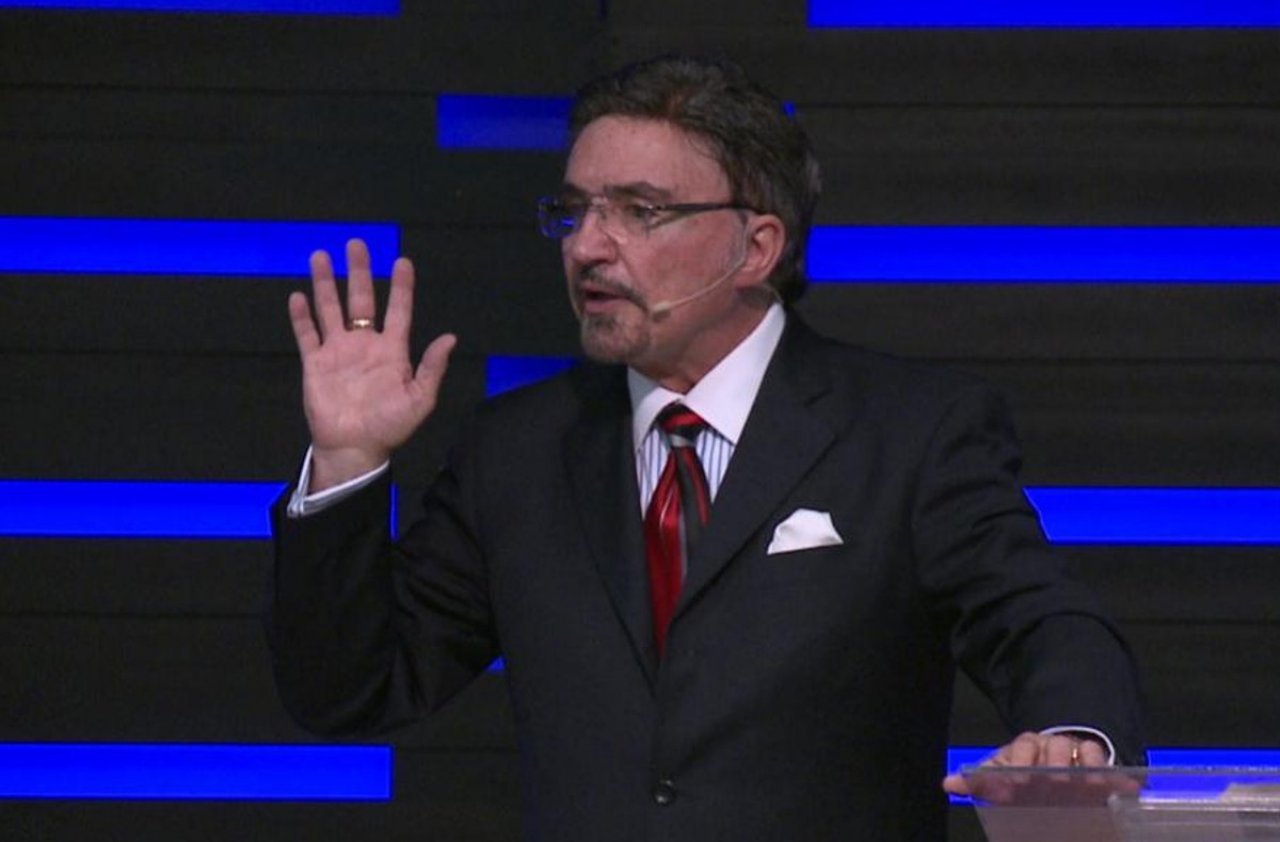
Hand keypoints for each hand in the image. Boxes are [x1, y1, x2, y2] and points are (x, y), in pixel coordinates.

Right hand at [288, 238, 455, 490]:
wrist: (355, 448)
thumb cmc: (390, 426)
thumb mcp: (420, 399)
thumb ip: (432, 367)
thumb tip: (450, 337)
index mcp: (392, 350)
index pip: (399, 311)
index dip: (402, 287)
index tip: (403, 262)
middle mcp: (365, 344)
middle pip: (362, 300)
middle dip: (359, 272)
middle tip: (357, 244)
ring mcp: (338, 351)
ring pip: (331, 309)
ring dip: (326, 284)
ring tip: (321, 256)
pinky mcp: (315, 363)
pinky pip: (307, 335)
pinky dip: (302, 316)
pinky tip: (298, 295)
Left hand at [942, 731, 1108, 798]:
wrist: (1052, 766)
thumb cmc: (1022, 772)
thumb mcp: (1000, 775)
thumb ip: (978, 780)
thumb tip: (948, 783)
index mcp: (1024, 746)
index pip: (1023, 747)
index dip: (1020, 762)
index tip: (1018, 781)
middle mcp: (1049, 744)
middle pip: (1054, 747)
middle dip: (1053, 766)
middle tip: (1051, 782)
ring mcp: (1073, 749)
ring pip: (1079, 750)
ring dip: (1078, 768)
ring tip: (1074, 786)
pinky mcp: (1095, 759)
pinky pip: (1098, 756)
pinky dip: (1101, 769)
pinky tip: (1101, 785)